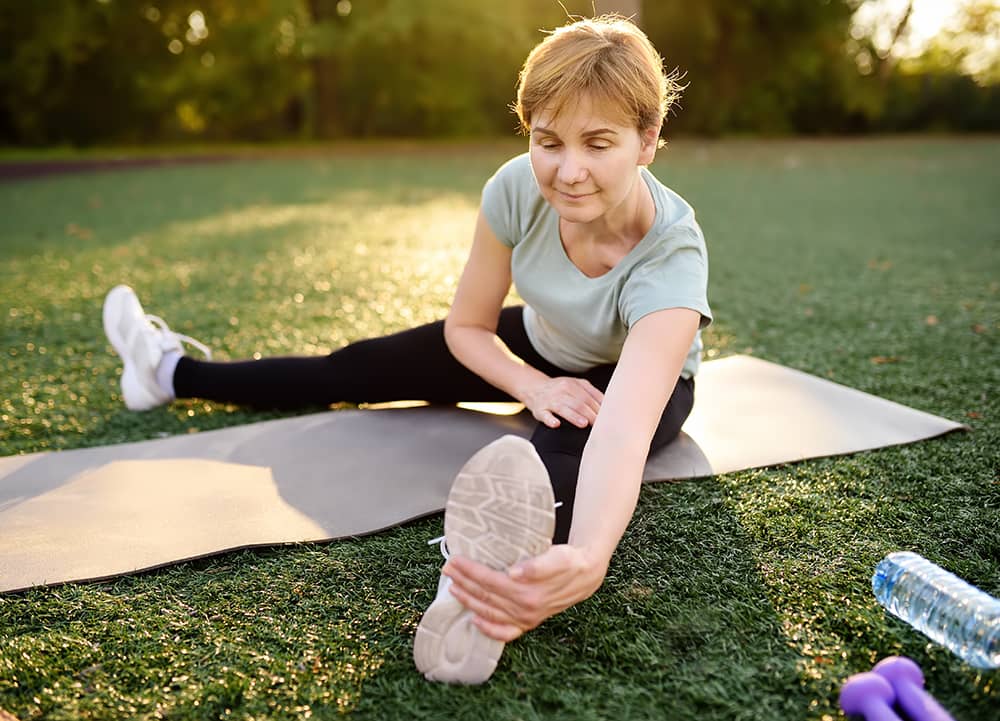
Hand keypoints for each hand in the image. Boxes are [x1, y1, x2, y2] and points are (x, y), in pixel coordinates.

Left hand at [442, 544, 607, 641]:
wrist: (586, 576)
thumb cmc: (570, 562)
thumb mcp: (557, 557)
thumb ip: (536, 565)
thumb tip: (514, 573)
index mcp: (528, 593)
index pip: (490, 580)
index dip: (470, 571)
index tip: (456, 560)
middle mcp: (525, 609)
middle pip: (485, 595)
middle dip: (463, 581)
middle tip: (448, 569)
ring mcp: (525, 618)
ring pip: (489, 612)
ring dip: (468, 600)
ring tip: (453, 588)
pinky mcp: (528, 622)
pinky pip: (505, 632)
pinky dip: (488, 629)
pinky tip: (475, 621)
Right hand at [521, 376, 602, 428]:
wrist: (534, 388)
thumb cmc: (561, 390)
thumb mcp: (576, 386)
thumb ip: (592, 394)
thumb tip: (609, 406)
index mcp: (573, 384)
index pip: (590, 396)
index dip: (599, 408)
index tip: (608, 419)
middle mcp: (562, 390)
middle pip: (579, 403)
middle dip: (590, 414)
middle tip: (600, 426)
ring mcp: (550, 400)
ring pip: (563, 408)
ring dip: (574, 416)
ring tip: (584, 424)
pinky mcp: (539, 409)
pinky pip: (544, 414)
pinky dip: (550, 419)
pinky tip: (556, 424)